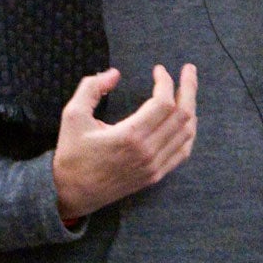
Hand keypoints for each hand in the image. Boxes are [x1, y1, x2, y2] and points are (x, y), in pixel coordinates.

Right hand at [53, 63, 197, 226]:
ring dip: (190, 109)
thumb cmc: (72, 154)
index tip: (158, 69)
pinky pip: (182, 152)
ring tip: (187, 90)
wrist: (72, 193)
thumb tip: (114, 74)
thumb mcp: (73, 115)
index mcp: (130, 135)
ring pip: (186, 133)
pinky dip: (188, 133)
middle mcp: (147, 152)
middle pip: (183, 115)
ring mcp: (154, 166)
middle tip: (189, 70)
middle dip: (189, 88)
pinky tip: (186, 120)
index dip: (166, 81)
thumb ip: (92, 88)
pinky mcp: (155, 176)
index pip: (164, 103)